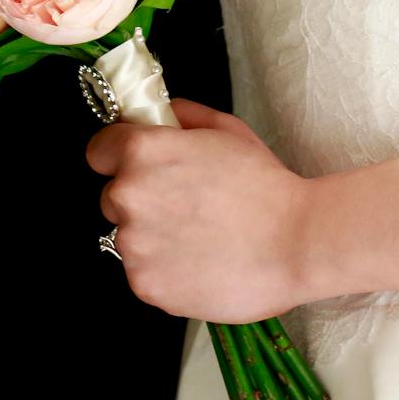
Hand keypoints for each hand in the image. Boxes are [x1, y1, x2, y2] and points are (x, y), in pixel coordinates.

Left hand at [86, 97, 315, 321]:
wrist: (299, 244)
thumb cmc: (269, 188)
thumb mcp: (231, 132)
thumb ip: (184, 116)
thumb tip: (159, 115)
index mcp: (143, 152)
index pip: (99, 150)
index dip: (122, 157)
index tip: (145, 169)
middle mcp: (128, 196)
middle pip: (113, 197)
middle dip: (144, 201)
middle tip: (190, 209)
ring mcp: (133, 245)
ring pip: (131, 239)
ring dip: (157, 239)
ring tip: (204, 241)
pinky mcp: (146, 284)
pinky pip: (146, 273)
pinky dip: (169, 272)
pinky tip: (204, 264)